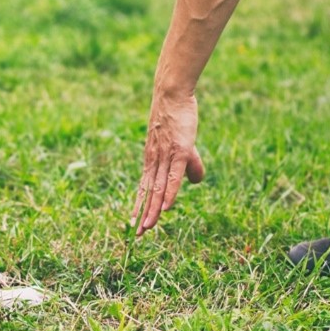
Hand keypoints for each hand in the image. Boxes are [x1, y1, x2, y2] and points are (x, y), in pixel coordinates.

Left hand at [132, 93, 205, 235]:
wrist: (172, 95)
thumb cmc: (177, 118)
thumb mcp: (184, 145)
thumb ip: (190, 165)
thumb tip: (196, 182)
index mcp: (152, 160)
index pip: (144, 188)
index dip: (139, 206)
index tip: (133, 223)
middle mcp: (155, 161)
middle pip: (148, 192)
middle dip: (142, 214)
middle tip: (136, 235)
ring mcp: (166, 156)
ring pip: (158, 188)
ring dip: (153, 209)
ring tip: (147, 227)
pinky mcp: (179, 151)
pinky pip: (173, 177)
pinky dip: (169, 193)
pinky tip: (167, 208)